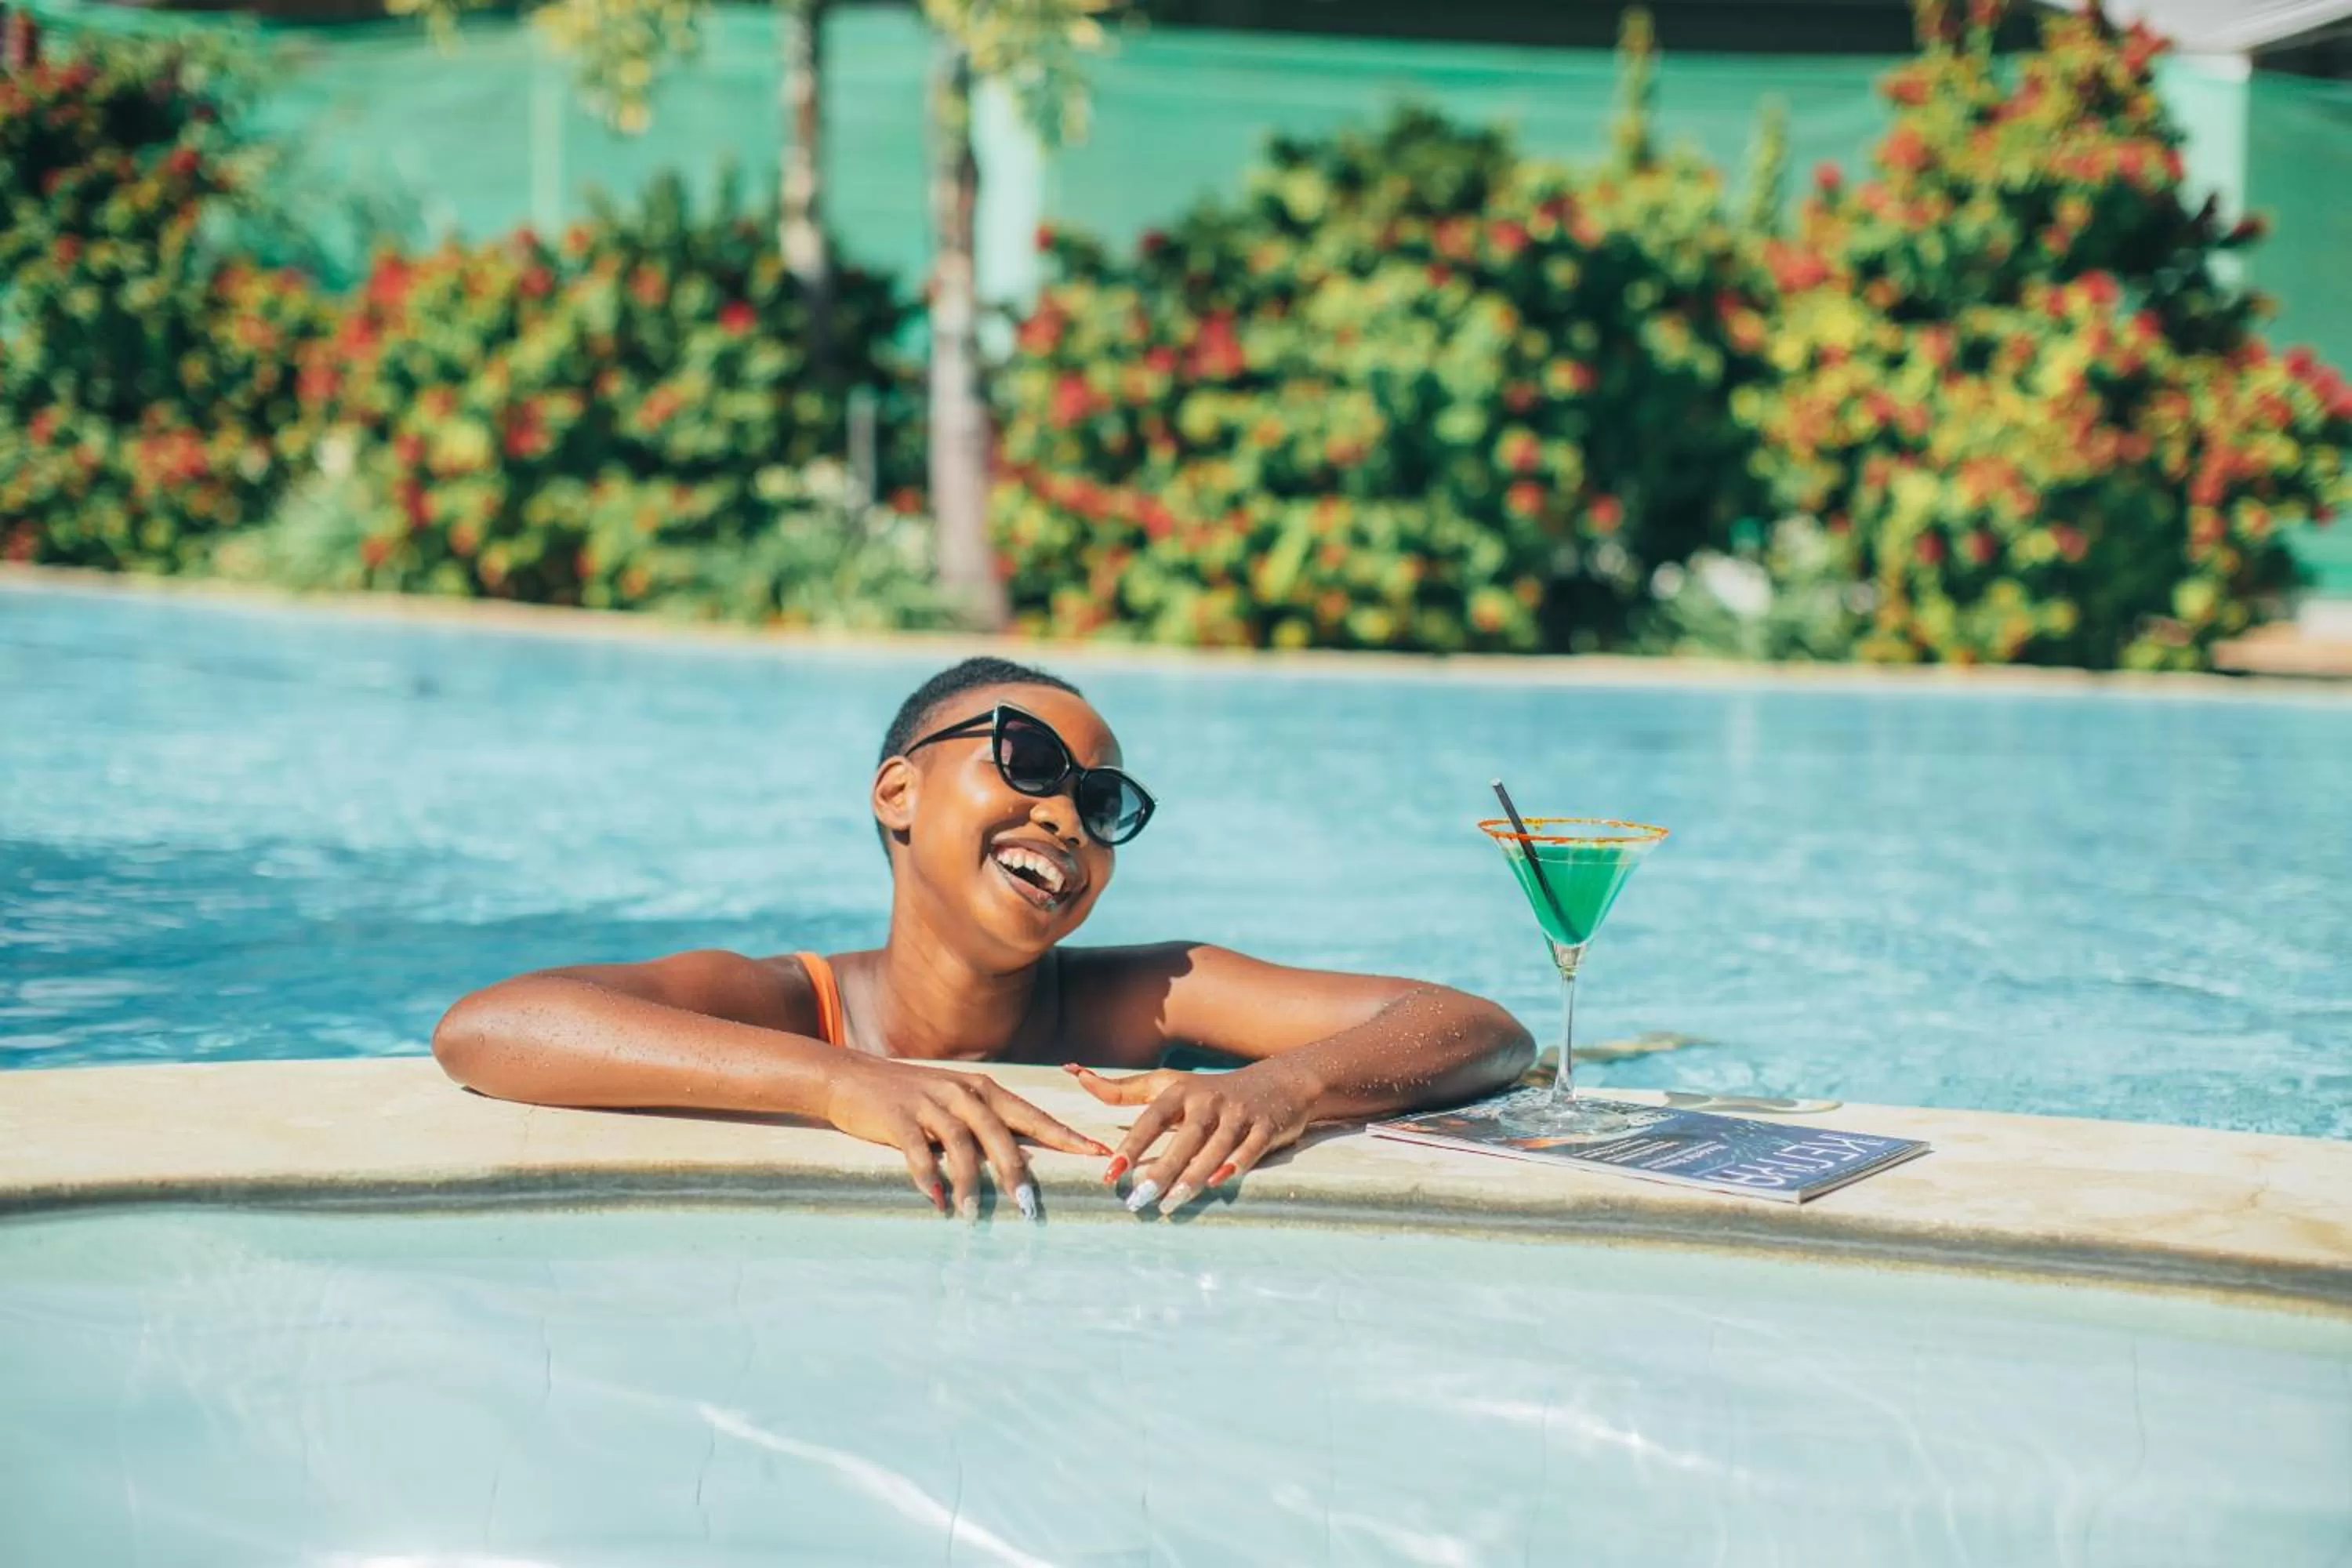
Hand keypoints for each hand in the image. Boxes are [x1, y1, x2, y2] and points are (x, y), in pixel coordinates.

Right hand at [825, 1057, 1109, 1219]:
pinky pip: (918, 1150)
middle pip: (1000, 1134)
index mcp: (982, 1089)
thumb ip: (983, 1124)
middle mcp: (961, 1092)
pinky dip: (929, 1177)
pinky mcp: (898, 1116)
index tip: (1095, 1154)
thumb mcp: (952, 1102)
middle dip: (1017, 1172)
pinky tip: (937, 1201)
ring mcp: (929, 1102)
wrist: (850, 1077)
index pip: (1031, 1115)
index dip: (1064, 1135)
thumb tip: (1019, 1160)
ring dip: (970, 1183)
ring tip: (974, 1216)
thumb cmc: (908, 1096)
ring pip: (961, 1145)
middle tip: (1030, 1208)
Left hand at [1065, 1060, 1316, 1215]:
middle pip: (1184, 1138)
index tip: (1111, 1173)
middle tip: (1137, 1200)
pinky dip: (1237, 1164)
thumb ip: (1123, 1089)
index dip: (1132, 1146)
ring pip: (1215, 1148)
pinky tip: (1220, 1182)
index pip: (1152, 1119)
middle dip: (1161, 1170)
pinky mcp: (1266, 1127)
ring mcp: (1239, 1114)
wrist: (1278, 1081)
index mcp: (1181, 1092)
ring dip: (1193, 1176)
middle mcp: (1209, 1101)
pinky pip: (1251, 1148)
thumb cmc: (1210, 1090)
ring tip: (1171, 1203)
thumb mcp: (1168, 1085)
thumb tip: (1075, 1075)